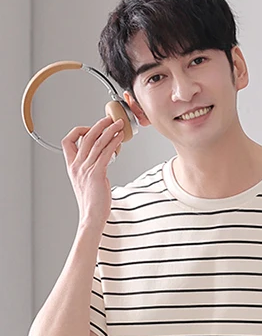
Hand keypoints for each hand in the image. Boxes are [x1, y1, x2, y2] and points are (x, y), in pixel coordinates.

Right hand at [61, 116, 123, 231]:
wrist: (92, 216)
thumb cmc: (93, 203)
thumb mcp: (88, 182)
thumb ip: (93, 169)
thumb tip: (104, 161)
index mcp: (72, 167)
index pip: (67, 142)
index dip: (78, 132)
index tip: (90, 129)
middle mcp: (77, 165)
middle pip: (86, 137)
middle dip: (99, 125)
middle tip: (110, 119)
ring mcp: (86, 169)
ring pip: (97, 143)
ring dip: (109, 130)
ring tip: (119, 124)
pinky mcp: (97, 174)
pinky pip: (106, 153)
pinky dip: (114, 142)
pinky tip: (120, 138)